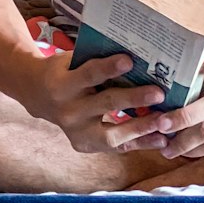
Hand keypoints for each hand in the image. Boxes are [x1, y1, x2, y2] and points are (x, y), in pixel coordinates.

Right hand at [17, 51, 171, 154]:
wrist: (38, 95)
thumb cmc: (65, 70)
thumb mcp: (73, 60)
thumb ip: (97, 60)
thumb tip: (138, 54)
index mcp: (63, 84)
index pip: (89, 74)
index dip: (109, 68)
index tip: (130, 60)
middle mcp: (68, 111)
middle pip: (105, 104)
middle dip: (134, 99)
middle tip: (159, 93)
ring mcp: (76, 133)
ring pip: (111, 135)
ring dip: (140, 128)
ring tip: (165, 122)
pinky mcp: (84, 146)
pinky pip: (115, 147)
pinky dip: (139, 143)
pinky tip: (160, 139)